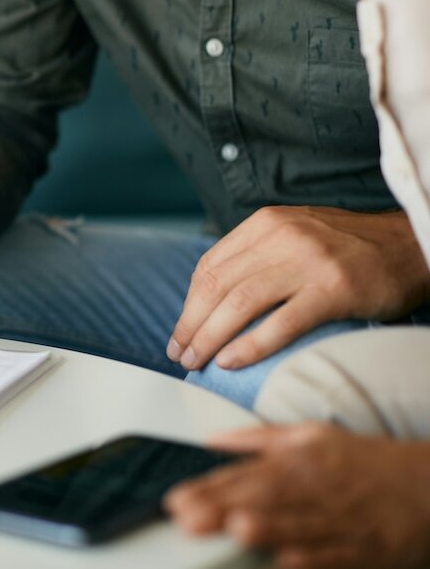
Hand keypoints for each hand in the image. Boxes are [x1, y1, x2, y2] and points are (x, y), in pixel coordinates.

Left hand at [166, 424, 429, 568]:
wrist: (426, 485)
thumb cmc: (359, 462)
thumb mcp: (309, 436)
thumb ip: (256, 439)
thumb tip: (209, 440)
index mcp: (297, 460)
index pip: (244, 475)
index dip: (209, 489)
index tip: (176, 499)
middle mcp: (315, 487)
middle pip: (263, 499)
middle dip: (224, 508)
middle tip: (187, 518)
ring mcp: (340, 519)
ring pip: (298, 525)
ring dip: (266, 528)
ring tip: (235, 528)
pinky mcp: (365, 549)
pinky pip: (334, 555)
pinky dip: (312, 559)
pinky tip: (286, 562)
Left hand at [167, 206, 429, 370]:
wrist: (411, 246)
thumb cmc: (348, 250)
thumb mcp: (295, 235)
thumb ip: (256, 256)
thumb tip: (209, 299)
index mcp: (265, 224)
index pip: (210, 267)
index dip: (188, 305)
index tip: (180, 333)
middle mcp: (282, 237)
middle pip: (217, 286)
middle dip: (190, 326)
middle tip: (180, 356)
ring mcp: (308, 262)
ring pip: (239, 305)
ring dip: (209, 339)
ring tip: (196, 363)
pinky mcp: (334, 290)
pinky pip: (280, 323)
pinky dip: (250, 346)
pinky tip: (230, 363)